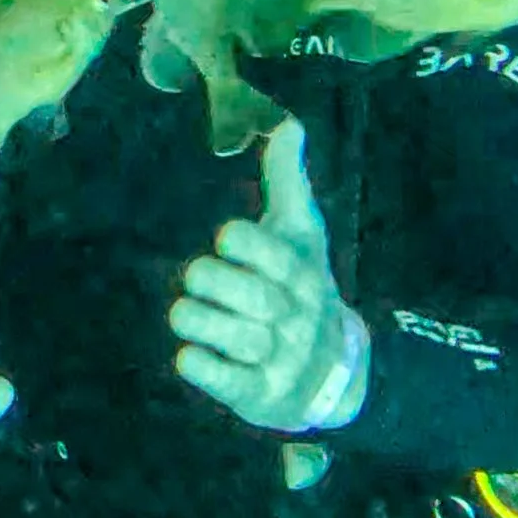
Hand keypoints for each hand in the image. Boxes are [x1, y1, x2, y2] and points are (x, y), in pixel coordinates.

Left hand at [169, 118, 362, 432]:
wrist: (334, 372)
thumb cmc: (303, 287)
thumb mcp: (301, 236)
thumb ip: (288, 182)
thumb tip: (286, 123)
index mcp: (303, 275)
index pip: (279, 258)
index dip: (251, 246)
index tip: (226, 235)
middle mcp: (295, 317)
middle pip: (258, 299)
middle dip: (220, 284)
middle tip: (196, 275)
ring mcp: (279, 359)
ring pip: (242, 340)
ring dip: (205, 323)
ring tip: (183, 312)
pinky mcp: (259, 394)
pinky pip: (232, 383)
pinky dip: (207, 370)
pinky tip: (187, 356)